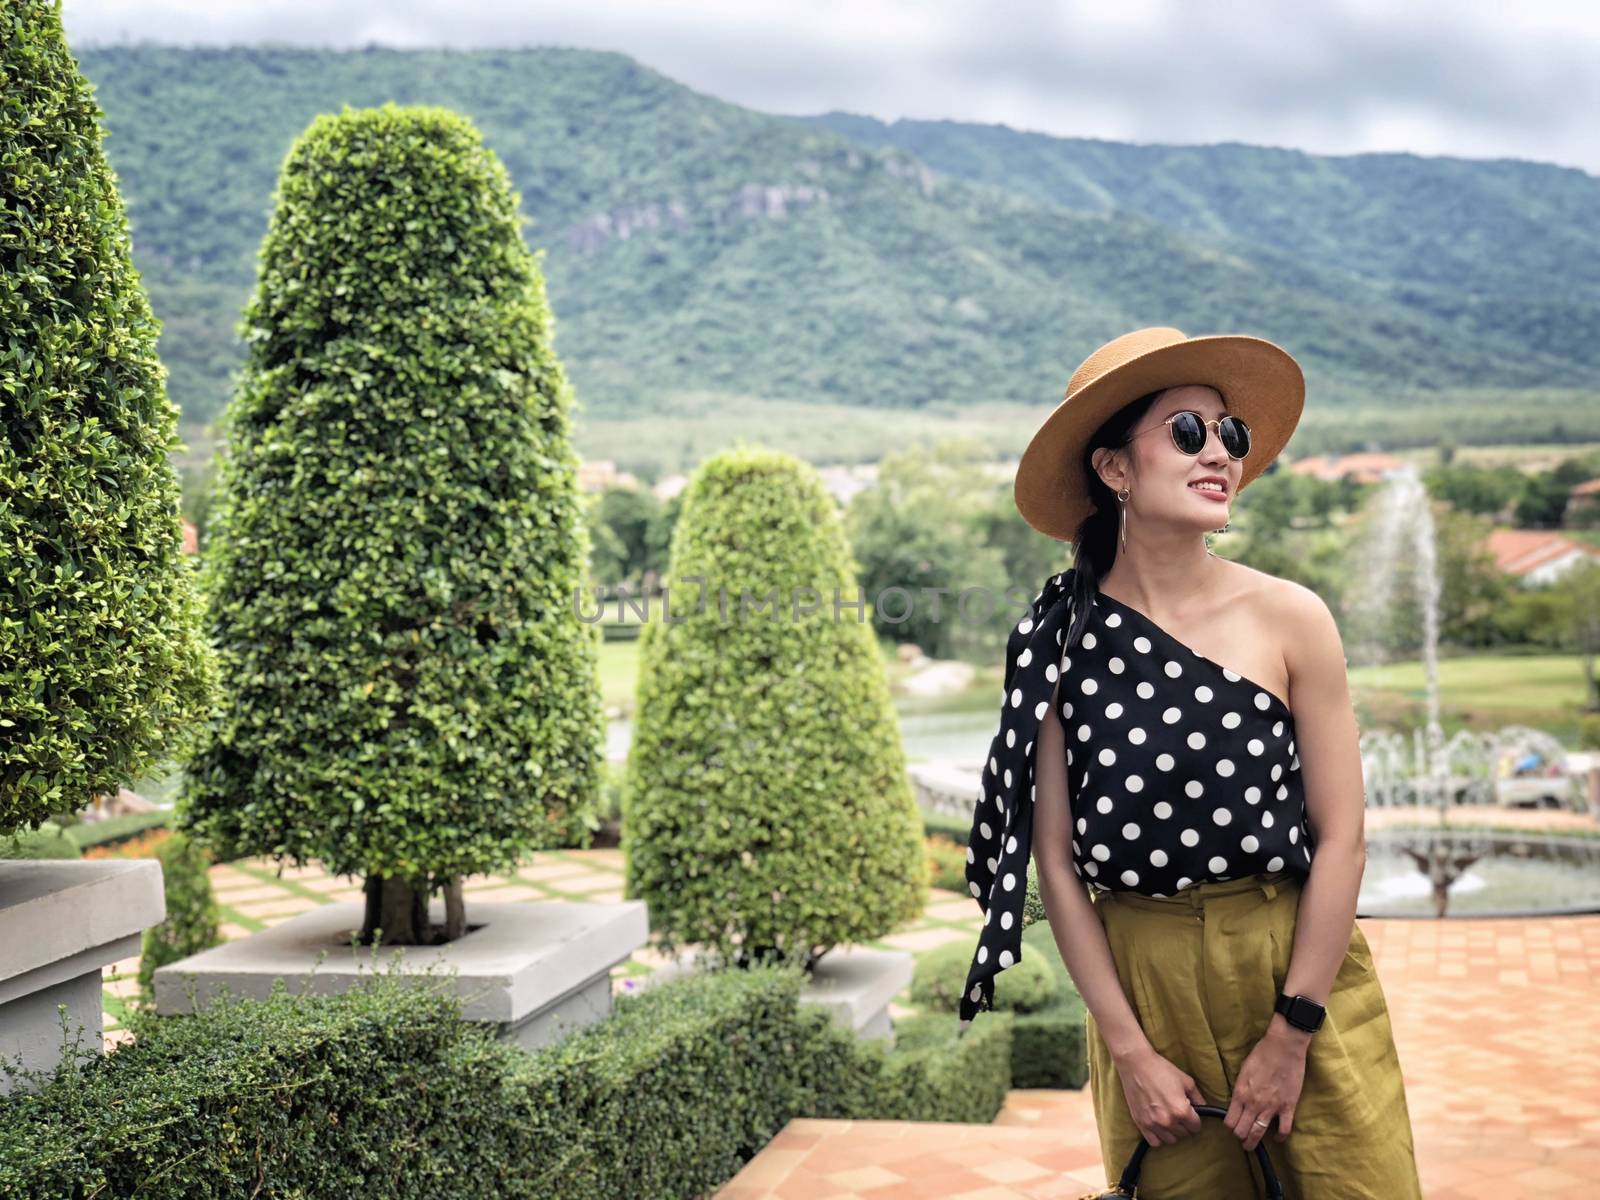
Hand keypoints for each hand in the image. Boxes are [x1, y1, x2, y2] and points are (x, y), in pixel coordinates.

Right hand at [1116, 1045, 1207, 1146]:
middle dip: (1184, 1124)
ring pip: (1171, 1139)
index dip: (1195, 1119)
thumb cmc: (1161, 1069)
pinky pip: (1155, 1142)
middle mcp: (1168, 1121)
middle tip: (1179, 1112)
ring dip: (1172, 1131)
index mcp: (1181, 1110)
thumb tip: (1204, 1109)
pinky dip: (1159, 1136)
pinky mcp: (1141, 1124)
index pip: (1196, 1127)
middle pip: (1184, 1134)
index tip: (1191, 1113)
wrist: (1135, 1064)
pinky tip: (1159, 1126)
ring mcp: (1153, 1124)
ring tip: (1169, 1118)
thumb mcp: (1186, 1080)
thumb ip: (1198, 1098)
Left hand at [1225, 1020, 1308, 1151]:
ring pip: (1259, 1133)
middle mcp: (1253, 1104)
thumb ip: (1240, 1089)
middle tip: (1241, 1139)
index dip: (1230, 1126)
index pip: (1230, 1121)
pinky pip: (1284, 1129)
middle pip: (1242, 1130)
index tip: (1232, 1126)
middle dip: (1240, 1137)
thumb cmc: (1262, 1054)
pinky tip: (1278, 1138)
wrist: (1283, 1047)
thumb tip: (1238, 1101)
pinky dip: (1280, 1137)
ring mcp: (1271, 1107)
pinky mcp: (1288, 1107)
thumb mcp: (1243, 1070)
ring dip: (1253, 1142)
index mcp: (1240, 1093)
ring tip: (1251, 1146)